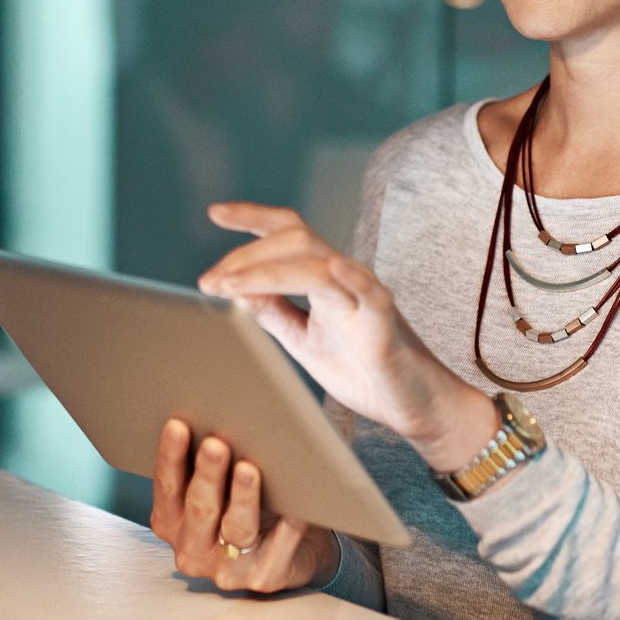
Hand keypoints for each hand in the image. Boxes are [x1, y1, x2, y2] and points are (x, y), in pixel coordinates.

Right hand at [149, 418, 338, 592]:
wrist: (294, 551)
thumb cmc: (251, 506)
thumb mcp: (220, 487)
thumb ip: (211, 460)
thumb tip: (221, 407)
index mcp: (171, 521)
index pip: (167, 486)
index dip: (171, 456)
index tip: (178, 424)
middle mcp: (192, 548)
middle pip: (200, 507)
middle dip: (207, 474)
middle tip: (215, 444)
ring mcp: (227, 569)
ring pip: (237, 527)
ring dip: (243, 497)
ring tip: (249, 468)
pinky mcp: (264, 578)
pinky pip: (280, 544)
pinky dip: (288, 522)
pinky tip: (294, 503)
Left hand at [198, 202, 495, 471]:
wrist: (410, 406)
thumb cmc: (361, 369)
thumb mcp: (302, 341)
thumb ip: (274, 313)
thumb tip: (235, 289)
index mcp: (322, 280)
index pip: (286, 235)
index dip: (252, 218)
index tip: (214, 213)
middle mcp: (343, 278)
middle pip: (295, 240)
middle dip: (246, 255)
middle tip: (210, 281)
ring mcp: (364, 297)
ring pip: (318, 263)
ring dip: (268, 270)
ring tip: (231, 286)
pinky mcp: (385, 322)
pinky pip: (370, 292)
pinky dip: (351, 277)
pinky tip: (331, 268)